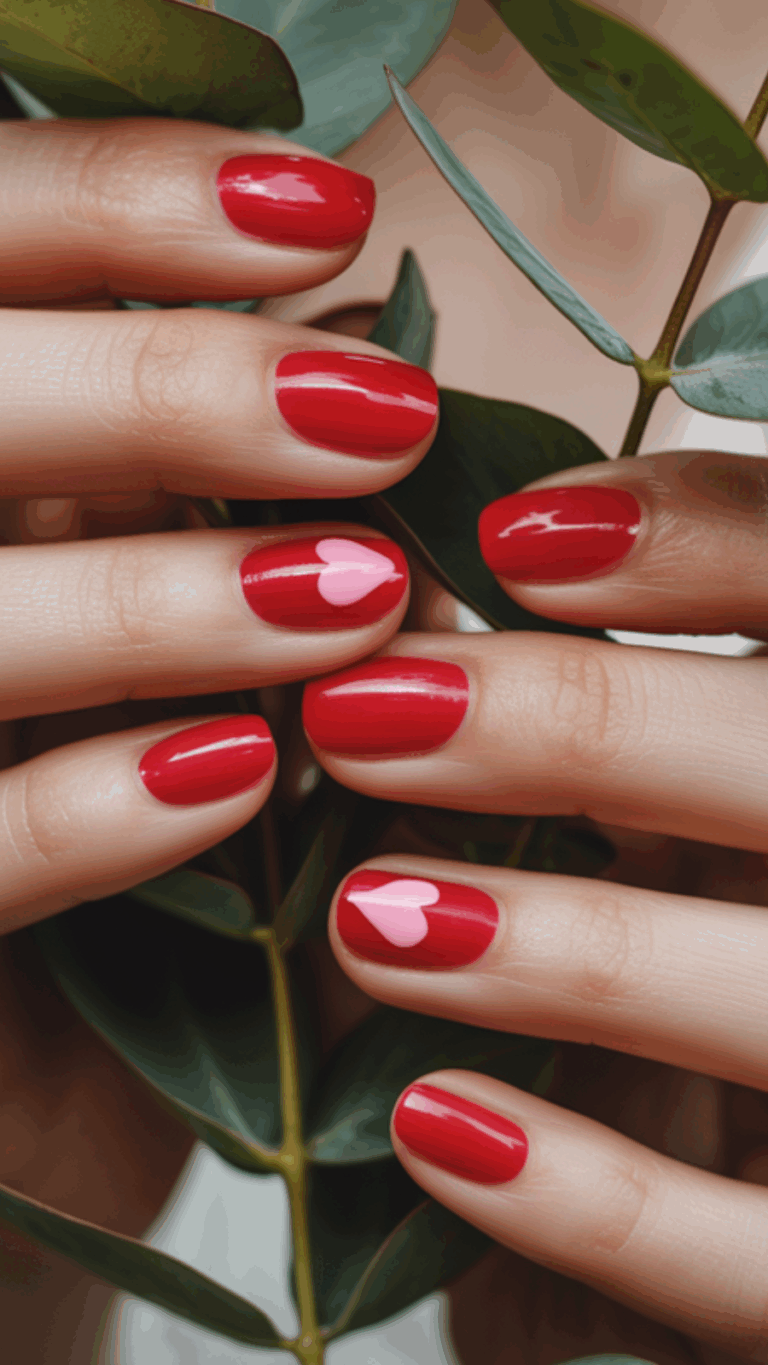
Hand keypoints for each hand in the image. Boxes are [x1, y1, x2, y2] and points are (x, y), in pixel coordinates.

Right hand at [0, 113, 436, 1340]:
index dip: (126, 201)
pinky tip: (241, 772)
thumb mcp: (95, 556)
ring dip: (161, 602)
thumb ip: (154, 457)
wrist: (13, 1038)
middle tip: (383, 409)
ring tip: (359, 598)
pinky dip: (90, 811)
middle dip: (166, 391)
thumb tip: (347, 335)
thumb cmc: (62, 742)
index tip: (325, 213)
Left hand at [306, 448, 767, 1358]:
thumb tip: (478, 573)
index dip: (702, 542)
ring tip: (367, 913)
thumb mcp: (722, 781)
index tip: (512, 540)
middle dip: (582, 731)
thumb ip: (667, 698)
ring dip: (563, 949)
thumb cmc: (734, 925)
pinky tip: (432, 1119)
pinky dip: (588, 1197)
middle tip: (365, 713)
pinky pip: (755, 1260)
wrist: (767, 1157)